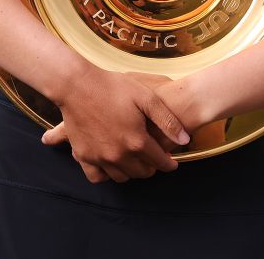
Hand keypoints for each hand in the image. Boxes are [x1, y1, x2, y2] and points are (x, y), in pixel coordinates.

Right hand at [41, 68, 189, 183]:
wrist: (77, 85)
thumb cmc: (113, 87)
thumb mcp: (146, 97)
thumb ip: (167, 120)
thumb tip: (185, 140)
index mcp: (137, 141)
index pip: (160, 162)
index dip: (169, 164)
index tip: (172, 163)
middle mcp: (119, 155)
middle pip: (142, 172)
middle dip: (152, 168)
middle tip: (153, 160)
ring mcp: (100, 157)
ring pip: (122, 177)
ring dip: (132, 172)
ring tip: (135, 161)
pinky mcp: (84, 156)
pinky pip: (97, 177)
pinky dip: (107, 175)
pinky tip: (111, 165)